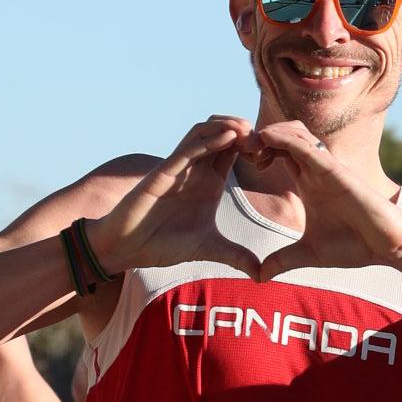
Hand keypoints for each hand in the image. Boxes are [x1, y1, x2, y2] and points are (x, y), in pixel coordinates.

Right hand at [86, 118, 252, 275]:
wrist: (127, 248)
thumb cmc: (161, 243)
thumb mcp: (208, 249)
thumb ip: (236, 256)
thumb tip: (262, 275)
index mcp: (210, 181)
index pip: (235, 150)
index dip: (255, 146)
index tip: (274, 156)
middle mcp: (196, 169)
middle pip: (223, 132)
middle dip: (247, 130)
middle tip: (267, 142)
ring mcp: (179, 167)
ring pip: (205, 130)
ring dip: (229, 126)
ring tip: (250, 133)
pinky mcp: (164, 171)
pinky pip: (188, 147)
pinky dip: (209, 139)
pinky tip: (229, 137)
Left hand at [236, 121, 401, 268]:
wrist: (386, 245)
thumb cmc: (355, 245)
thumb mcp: (308, 254)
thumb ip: (283, 260)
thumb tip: (259, 277)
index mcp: (308, 181)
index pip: (277, 153)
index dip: (255, 152)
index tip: (234, 162)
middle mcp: (315, 168)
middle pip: (281, 135)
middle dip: (257, 138)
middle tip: (236, 150)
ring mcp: (326, 166)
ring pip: (293, 132)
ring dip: (268, 133)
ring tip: (247, 146)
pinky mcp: (334, 169)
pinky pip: (306, 144)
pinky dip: (284, 137)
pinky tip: (265, 138)